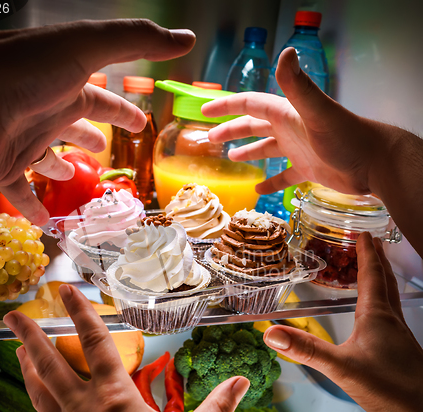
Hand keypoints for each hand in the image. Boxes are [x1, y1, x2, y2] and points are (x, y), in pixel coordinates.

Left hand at [0, 20, 194, 224]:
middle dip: (91, 138)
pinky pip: (21, 192)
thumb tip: (186, 39)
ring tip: (74, 179)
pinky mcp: (4, 167)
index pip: (103, 103)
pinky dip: (33, 207)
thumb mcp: (88, 48)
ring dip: (61, 169)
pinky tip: (44, 221)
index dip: (123, 113)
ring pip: (48, 160)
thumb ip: (135, 41)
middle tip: (106, 150)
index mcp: (69, 90)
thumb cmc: (26, 69)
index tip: (139, 124)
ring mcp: (25, 142)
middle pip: (75, 129)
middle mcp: (48, 115)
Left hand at [3, 285, 248, 411]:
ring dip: (28, 370)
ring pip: (40, 394)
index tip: (65, 289)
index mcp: (115, 399)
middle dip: (30, 337)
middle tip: (12, 317)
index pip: (94, 344)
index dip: (80, 313)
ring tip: (18, 352)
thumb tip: (243, 379)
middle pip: (50, 365)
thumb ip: (218, 407)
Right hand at [202, 47, 401, 196]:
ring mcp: (298, 149)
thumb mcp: (317, 112)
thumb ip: (298, 86)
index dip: (227, 106)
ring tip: (230, 157)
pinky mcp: (307, 168)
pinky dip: (270, 181)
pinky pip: (282, 175)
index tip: (205, 111)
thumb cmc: (346, 138)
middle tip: (210, 137)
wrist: (374, 163)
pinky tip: (258, 190)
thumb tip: (285, 52)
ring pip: (266, 149)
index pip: (250, 105)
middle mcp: (290, 128)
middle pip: (254, 126)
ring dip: (248, 151)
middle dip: (231, 129)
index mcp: (286, 114)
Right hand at [263, 233, 422, 411]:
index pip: (371, 275)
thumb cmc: (389, 388)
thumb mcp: (341, 368)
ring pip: (391, 295)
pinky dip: (383, 298)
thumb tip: (272, 333)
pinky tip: (377, 312)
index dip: (366, 253)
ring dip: (382, 277)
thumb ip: (306, 349)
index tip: (363, 234)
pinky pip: (391, 312)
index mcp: (377, 315)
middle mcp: (390, 319)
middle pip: (385, 281)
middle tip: (371, 242)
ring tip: (374, 268)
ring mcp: (399, 334)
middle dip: (376, 259)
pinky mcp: (401, 347)